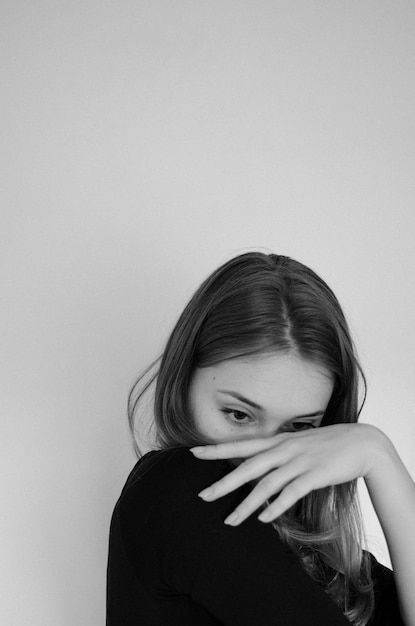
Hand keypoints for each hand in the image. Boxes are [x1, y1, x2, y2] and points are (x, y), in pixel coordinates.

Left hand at [190, 423, 380, 525]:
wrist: (362, 443)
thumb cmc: (327, 445)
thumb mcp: (298, 444)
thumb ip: (278, 453)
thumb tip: (259, 465)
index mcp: (278, 441)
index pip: (241, 445)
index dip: (217, 448)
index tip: (193, 452)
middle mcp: (284, 449)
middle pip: (247, 467)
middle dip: (223, 482)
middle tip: (202, 496)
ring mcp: (299, 461)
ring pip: (266, 484)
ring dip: (246, 505)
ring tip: (229, 520)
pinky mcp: (314, 475)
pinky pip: (291, 493)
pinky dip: (276, 506)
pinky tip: (263, 519)